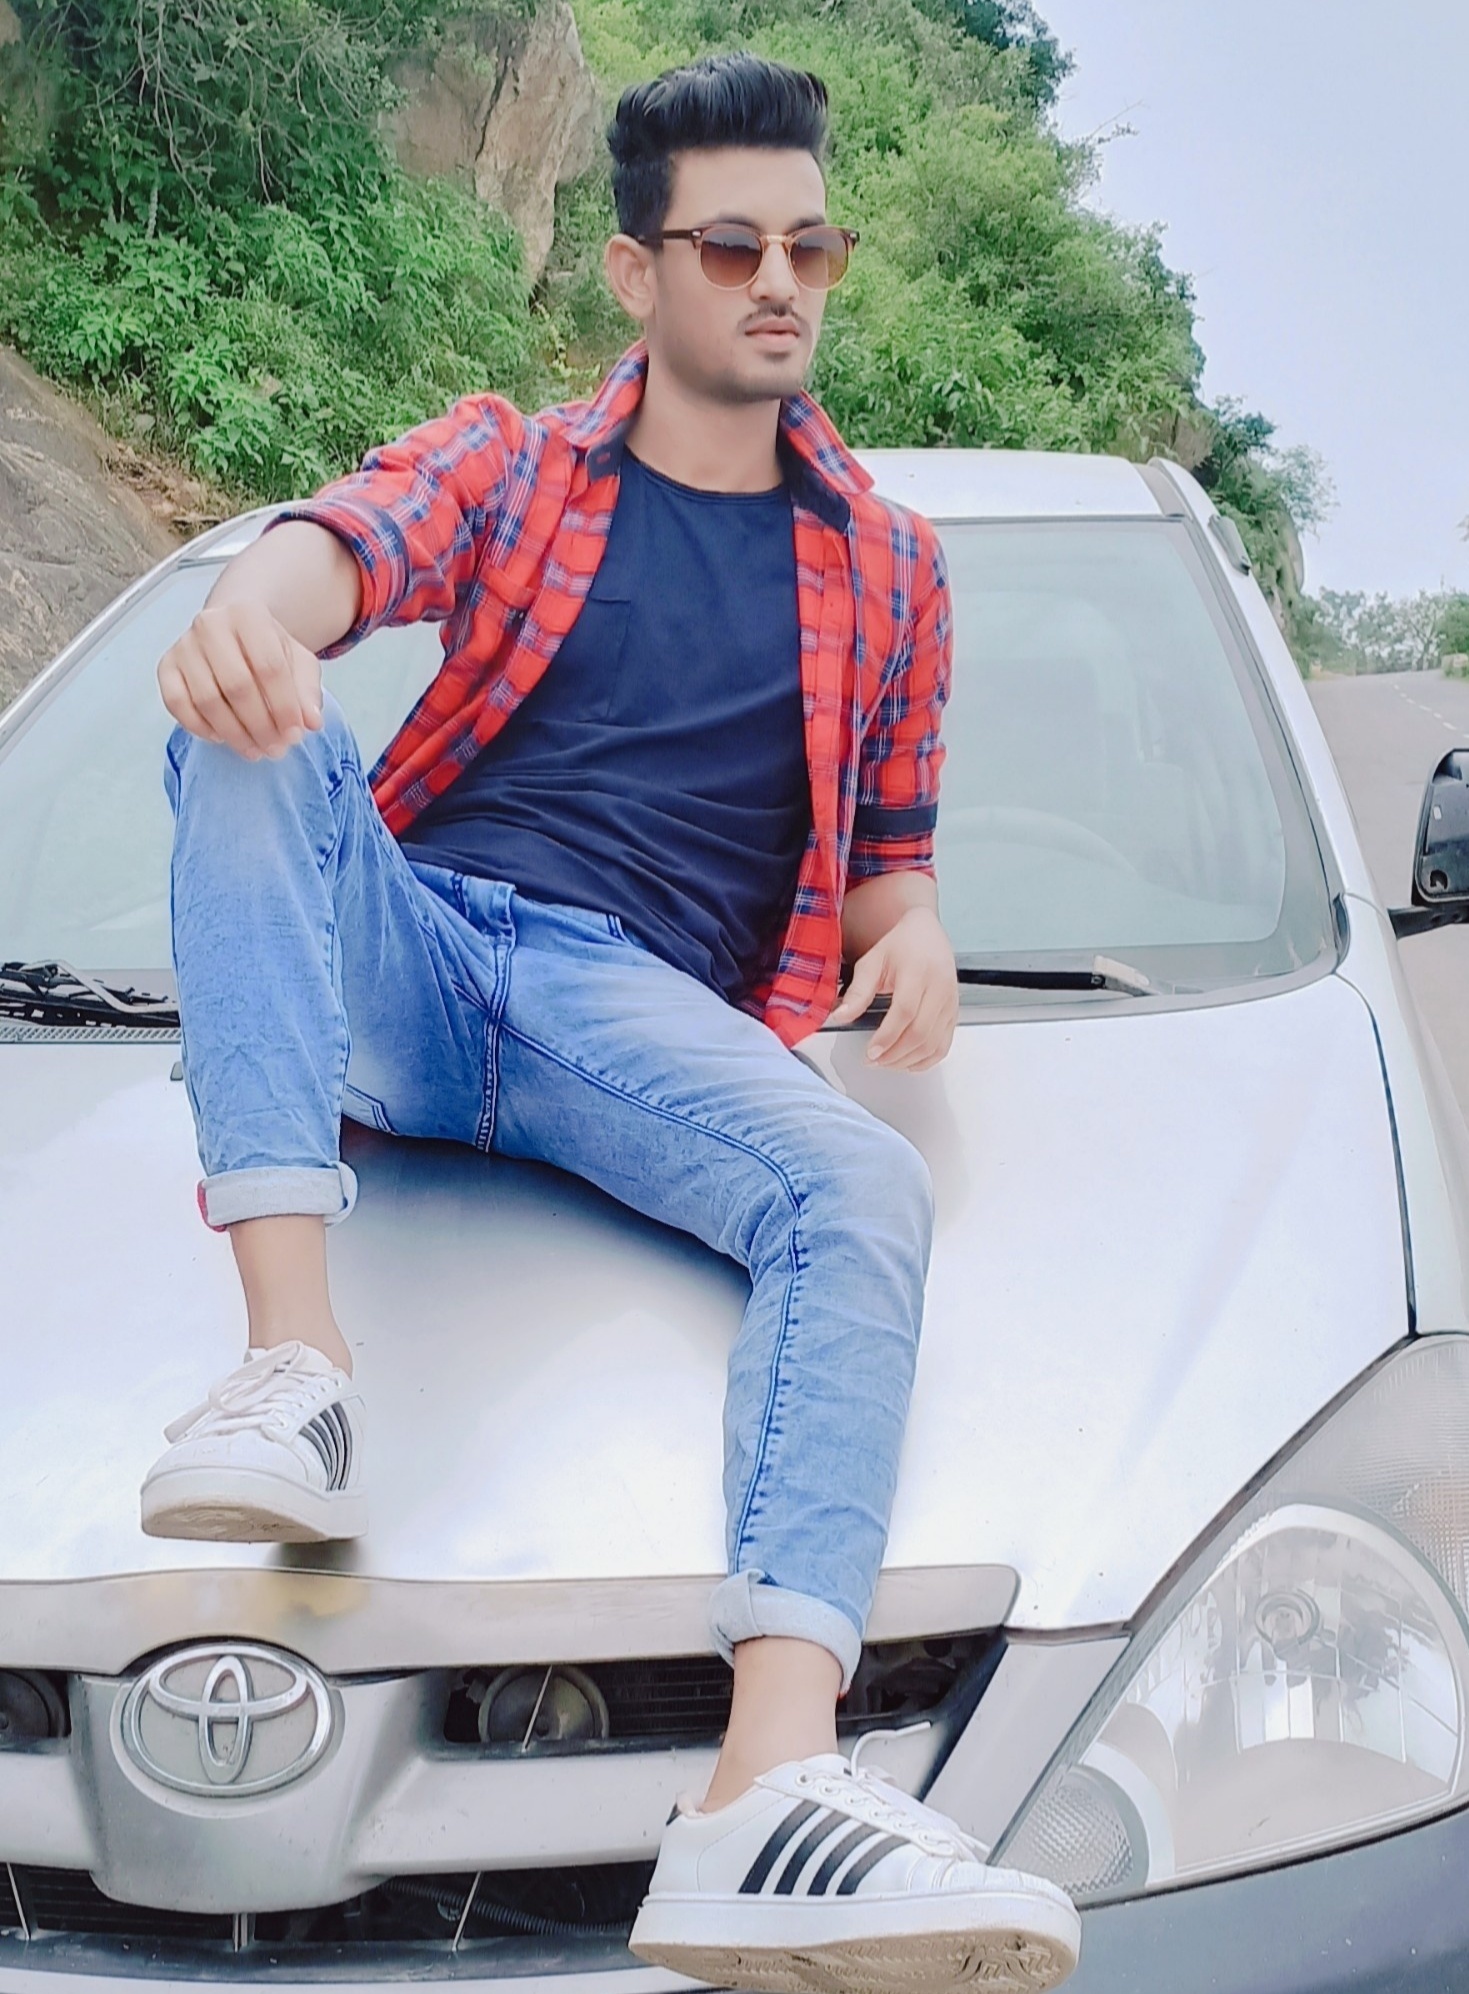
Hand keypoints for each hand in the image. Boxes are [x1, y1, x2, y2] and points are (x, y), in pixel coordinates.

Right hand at [158, 600, 323, 760]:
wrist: (231, 633)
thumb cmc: (268, 650)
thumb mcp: (298, 662)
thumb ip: (308, 690)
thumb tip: (312, 722)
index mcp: (248, 615)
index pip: (269, 667)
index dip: (284, 707)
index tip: (295, 735)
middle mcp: (210, 624)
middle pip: (237, 686)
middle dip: (260, 725)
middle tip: (276, 749)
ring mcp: (184, 645)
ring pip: (207, 700)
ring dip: (234, 733)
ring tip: (255, 750)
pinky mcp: (166, 666)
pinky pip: (177, 704)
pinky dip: (199, 727)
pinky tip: (222, 738)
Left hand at [827, 906, 957, 1069]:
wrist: (927, 934)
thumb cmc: (900, 946)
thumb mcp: (872, 962)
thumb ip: (858, 991)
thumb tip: (839, 1017)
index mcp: (918, 972)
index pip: (905, 1012)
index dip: (887, 1037)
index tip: (870, 1052)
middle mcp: (940, 988)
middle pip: (920, 1032)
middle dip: (894, 1054)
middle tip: (872, 1060)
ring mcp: (950, 1002)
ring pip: (933, 1044)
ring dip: (907, 1060)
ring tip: (885, 1062)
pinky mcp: (954, 1012)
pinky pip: (944, 1045)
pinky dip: (926, 1060)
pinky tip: (907, 1062)